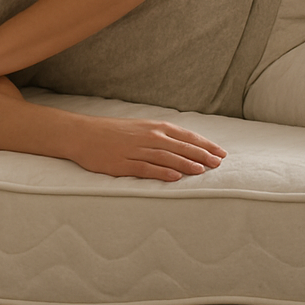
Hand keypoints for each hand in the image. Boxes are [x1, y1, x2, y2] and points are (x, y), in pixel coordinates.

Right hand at [68, 115, 225, 181]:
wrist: (83, 134)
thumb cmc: (112, 132)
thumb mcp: (139, 127)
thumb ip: (160, 136)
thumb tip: (184, 145)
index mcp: (153, 127)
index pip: (185, 136)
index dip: (204, 144)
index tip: (221, 152)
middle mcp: (147, 137)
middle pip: (179, 146)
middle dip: (202, 154)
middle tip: (219, 163)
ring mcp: (135, 151)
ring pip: (166, 157)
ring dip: (186, 163)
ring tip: (203, 170)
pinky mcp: (123, 164)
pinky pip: (146, 168)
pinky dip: (162, 172)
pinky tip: (176, 177)